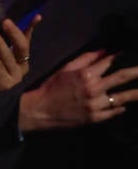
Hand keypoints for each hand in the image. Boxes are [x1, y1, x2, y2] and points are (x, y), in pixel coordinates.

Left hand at [0, 17, 34, 99]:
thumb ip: (1, 41)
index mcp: (22, 59)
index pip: (27, 40)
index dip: (31, 27)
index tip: (37, 16)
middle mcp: (22, 68)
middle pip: (22, 48)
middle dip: (14, 34)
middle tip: (5, 22)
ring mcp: (14, 77)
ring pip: (9, 57)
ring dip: (0, 43)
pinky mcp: (3, 84)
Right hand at [18, 49, 137, 131]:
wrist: (40, 110)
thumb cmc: (51, 87)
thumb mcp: (65, 69)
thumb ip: (85, 59)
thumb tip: (104, 50)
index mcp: (85, 74)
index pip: (108, 62)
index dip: (119, 57)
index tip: (128, 53)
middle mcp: (94, 88)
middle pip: (121, 77)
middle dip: (136, 72)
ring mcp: (97, 104)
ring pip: (122, 97)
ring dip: (135, 94)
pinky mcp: (96, 117)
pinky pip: (113, 112)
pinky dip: (120, 108)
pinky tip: (124, 106)